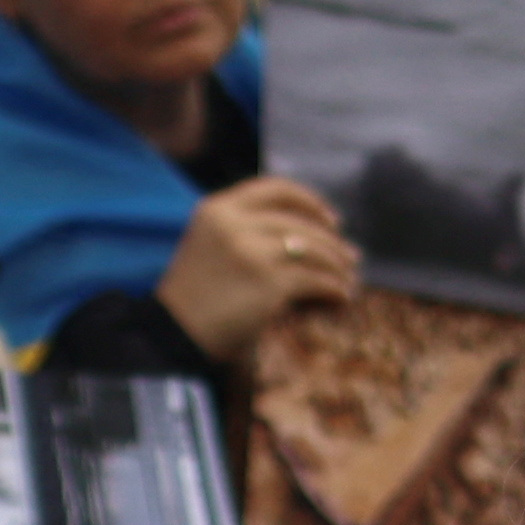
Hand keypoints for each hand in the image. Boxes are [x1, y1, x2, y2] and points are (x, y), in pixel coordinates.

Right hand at [158, 176, 358, 371]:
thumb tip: (315, 238)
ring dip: (338, 267)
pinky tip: (340, 298)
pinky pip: (316, 281)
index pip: (276, 188)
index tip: (331, 220)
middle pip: (302, 223)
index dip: (311, 202)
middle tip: (351, 258)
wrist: (173, 335)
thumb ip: (248, 232)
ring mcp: (254, 252)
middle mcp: (236, 223)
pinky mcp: (269, 284)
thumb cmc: (195, 298)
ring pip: (315, 251)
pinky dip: (334, 290)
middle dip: (333, 243)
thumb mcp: (211, 247)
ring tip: (348, 281)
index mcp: (218, 209)